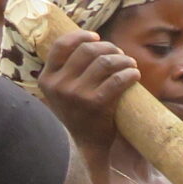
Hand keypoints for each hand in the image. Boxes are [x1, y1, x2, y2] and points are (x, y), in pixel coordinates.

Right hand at [38, 31, 137, 154]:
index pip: (61, 46)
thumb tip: (90, 42)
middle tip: (120, 54)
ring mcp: (76, 94)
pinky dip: (129, 74)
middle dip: (108, 47)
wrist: (84, 147)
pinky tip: (135, 75)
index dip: (81, 36)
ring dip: (123, 59)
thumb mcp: (61, 93)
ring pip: (104, 62)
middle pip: (87, 50)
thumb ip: (67, 72)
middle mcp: (59, 85)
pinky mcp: (96, 104)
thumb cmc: (77, 115)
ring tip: (130, 64)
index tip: (97, 36)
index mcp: (47, 79)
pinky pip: (117, 80)